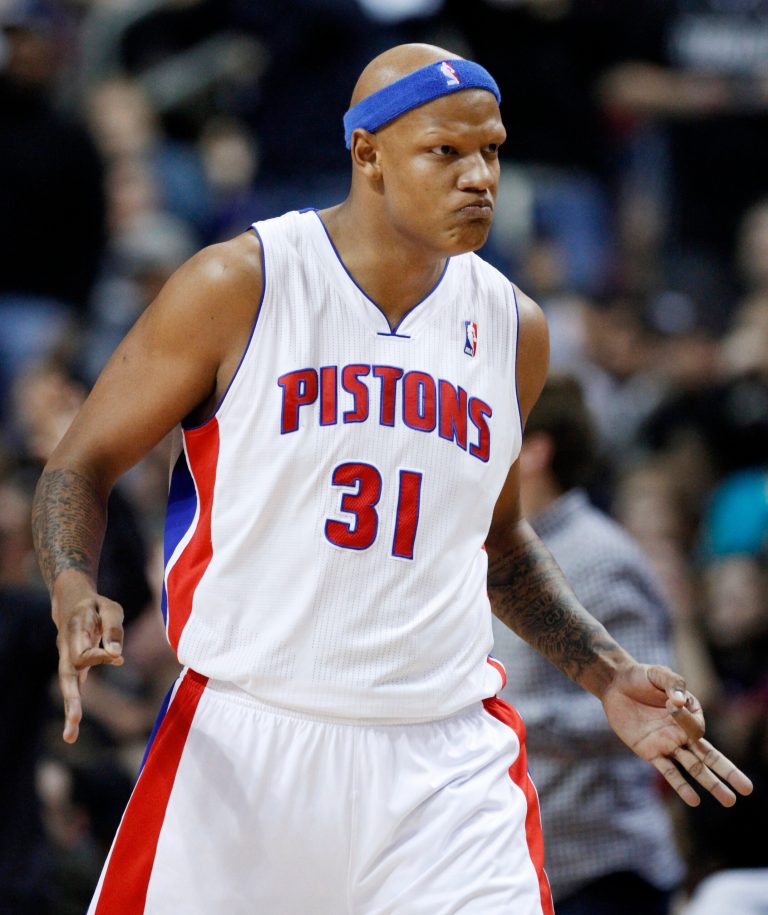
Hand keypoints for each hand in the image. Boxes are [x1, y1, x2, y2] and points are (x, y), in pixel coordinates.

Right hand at [52, 575, 124, 743]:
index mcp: (75, 631)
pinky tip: (73, 728)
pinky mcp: (72, 667)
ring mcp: (66, 659)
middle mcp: (66, 648)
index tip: (117, 658)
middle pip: (67, 677)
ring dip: (70, 710)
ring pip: (67, 687)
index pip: (84, 652)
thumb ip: (113, 629)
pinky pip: (72, 688)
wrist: (71, 601)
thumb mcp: (110, 608)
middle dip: (71, 699)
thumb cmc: (96, 606)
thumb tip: (116, 656)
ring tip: (70, 737)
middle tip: (75, 721)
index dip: (99, 657)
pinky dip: (73, 706)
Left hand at [602, 663, 752, 806]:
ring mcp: (668, 744)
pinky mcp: (651, 752)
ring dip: (711, 784)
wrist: (615, 685)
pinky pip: (668, 771)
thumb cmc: (640, 677)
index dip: (685, 719)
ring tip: (730, 801)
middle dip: (728, 772)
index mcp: (691, 712)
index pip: (697, 727)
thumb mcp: (659, 674)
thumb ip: (673, 685)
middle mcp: (682, 732)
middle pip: (709, 756)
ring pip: (694, 768)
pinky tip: (694, 800)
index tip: (668, 704)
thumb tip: (678, 702)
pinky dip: (681, 785)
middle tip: (747, 789)